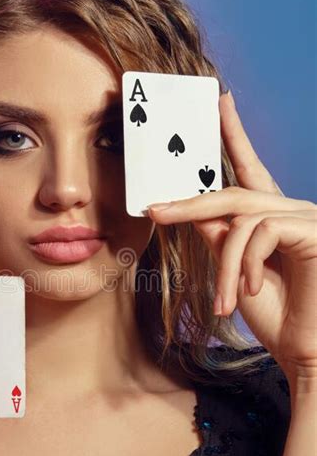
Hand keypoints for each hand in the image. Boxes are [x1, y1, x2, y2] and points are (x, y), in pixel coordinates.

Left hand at [147, 91, 316, 387]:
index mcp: (272, 218)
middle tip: (154, 211)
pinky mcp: (314, 230)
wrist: (306, 353)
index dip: (234, 135)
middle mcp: (291, 210)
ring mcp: (306, 217)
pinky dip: (245, 265)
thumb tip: (194, 210)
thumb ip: (220, 237)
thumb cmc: (277, 316)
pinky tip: (251, 291)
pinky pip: (260, 232)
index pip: (249, 169)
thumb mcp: (235, 271)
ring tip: (224, 302)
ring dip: (224, 265)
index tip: (219, 102)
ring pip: (241, 219)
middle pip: (231, 193)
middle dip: (189, 204)